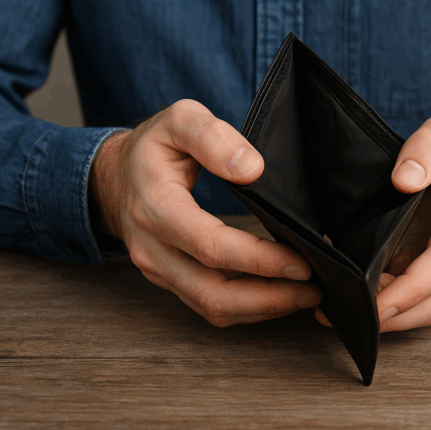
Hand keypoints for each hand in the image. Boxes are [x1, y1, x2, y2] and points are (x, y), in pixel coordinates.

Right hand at [89, 99, 320, 326]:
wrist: (116, 177)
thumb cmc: (154, 147)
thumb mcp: (179, 120)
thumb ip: (213, 136)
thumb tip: (252, 169)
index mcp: (155, 207)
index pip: (210, 245)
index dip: (259, 260)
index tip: (301, 261)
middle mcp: (153, 248)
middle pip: (213, 292)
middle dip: (269, 297)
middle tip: (315, 289)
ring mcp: (159, 270)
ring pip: (212, 307)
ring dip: (263, 308)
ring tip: (306, 296)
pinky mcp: (171, 281)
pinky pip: (209, 306)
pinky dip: (248, 308)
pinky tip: (279, 296)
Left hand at [318, 117, 430, 331]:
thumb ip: (425, 149)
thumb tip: (404, 179)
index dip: (411, 288)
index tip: (379, 302)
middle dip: (396, 315)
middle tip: (352, 318)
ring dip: (394, 318)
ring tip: (351, 313)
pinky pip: (423, 301)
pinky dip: (395, 308)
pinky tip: (366, 303)